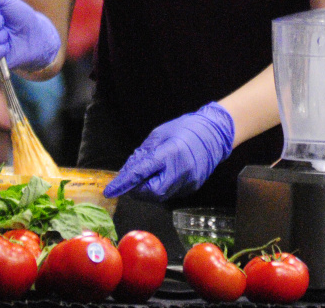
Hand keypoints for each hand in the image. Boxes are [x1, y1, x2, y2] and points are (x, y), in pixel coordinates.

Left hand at [104, 102, 234, 200]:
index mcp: (170, 154)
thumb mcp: (159, 134)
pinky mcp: (192, 188)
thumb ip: (142, 154)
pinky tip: (159, 176)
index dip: (124, 183)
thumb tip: (128, 171)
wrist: (214, 134)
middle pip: (151, 192)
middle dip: (136, 189)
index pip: (142, 173)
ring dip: (146, 190)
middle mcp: (180, 172)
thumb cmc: (184, 129)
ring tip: (144, 176)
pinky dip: (159, 188)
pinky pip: (169, 193)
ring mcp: (188, 182)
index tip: (110, 191)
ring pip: (159, 196)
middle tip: (128, 182)